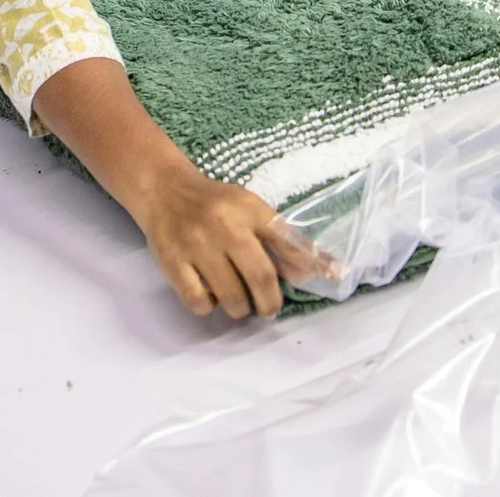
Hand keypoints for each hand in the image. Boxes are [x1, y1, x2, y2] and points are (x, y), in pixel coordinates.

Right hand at [128, 166, 322, 319]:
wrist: (164, 190)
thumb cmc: (215, 203)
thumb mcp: (250, 209)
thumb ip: (279, 239)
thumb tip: (312, 272)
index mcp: (249, 209)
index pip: (288, 240)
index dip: (313, 263)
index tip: (335, 278)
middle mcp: (225, 226)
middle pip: (261, 276)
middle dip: (270, 302)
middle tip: (269, 309)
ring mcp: (197, 245)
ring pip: (231, 296)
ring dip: (241, 309)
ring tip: (240, 304)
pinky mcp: (172, 262)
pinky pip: (198, 301)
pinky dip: (209, 307)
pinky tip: (211, 296)